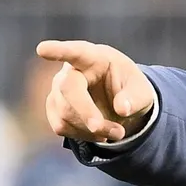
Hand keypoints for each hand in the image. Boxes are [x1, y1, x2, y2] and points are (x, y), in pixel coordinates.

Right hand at [36, 40, 154, 143]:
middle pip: (68, 90)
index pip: (74, 52)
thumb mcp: (142, 91)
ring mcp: (58, 89)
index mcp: (93, 58)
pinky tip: (98, 132)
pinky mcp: (54, 108)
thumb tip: (122, 109)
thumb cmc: (129, 87)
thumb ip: (135, 98)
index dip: (58, 51)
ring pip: (66, 114)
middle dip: (88, 113)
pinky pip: (61, 126)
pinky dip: (84, 135)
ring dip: (95, 130)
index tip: (42, 50)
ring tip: (117, 131)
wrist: (118, 100)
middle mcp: (70, 71)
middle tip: (118, 133)